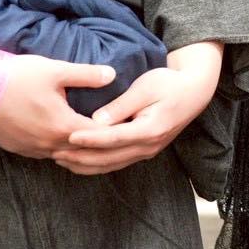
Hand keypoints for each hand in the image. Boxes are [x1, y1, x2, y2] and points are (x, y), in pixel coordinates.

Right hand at [0, 55, 116, 157]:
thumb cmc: (15, 77)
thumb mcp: (55, 70)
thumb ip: (86, 75)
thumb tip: (112, 74)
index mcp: (63, 126)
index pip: (100, 136)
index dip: (117, 131)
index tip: (130, 127)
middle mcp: (49, 144)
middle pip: (85, 153)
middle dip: (103, 148)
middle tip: (120, 143)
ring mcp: (32, 149)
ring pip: (65, 156)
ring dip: (81, 152)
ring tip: (97, 146)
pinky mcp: (18, 149)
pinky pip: (46, 154)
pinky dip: (61, 151)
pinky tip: (67, 144)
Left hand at [53, 42, 222, 174]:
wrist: (194, 92)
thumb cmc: (169, 84)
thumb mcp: (145, 87)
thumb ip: (121, 105)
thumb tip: (97, 120)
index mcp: (150, 129)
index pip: (113, 138)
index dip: (90, 139)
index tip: (68, 136)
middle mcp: (149, 146)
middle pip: (109, 158)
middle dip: (80, 157)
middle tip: (54, 152)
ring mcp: (147, 151)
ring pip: (111, 165)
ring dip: (85, 165)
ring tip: (60, 160)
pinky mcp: (144, 151)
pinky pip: (117, 163)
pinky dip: (96, 165)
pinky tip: (79, 162)